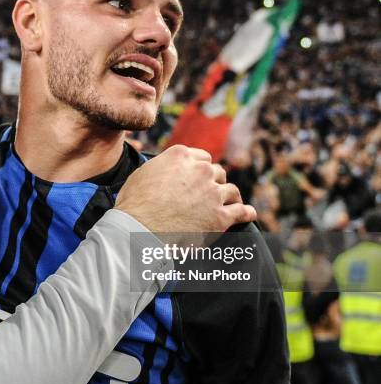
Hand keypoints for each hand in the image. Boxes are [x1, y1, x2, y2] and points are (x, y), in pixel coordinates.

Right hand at [115, 144, 256, 232]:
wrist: (139, 228)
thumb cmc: (134, 203)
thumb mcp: (143, 173)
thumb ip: (161, 166)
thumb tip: (165, 170)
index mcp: (181, 156)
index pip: (202, 157)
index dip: (202, 169)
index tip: (201, 177)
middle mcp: (201, 170)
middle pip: (217, 173)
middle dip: (214, 183)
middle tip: (210, 193)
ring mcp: (213, 193)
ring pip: (231, 190)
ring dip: (229, 197)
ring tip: (230, 203)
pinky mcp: (220, 216)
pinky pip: (242, 212)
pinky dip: (246, 213)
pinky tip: (248, 214)